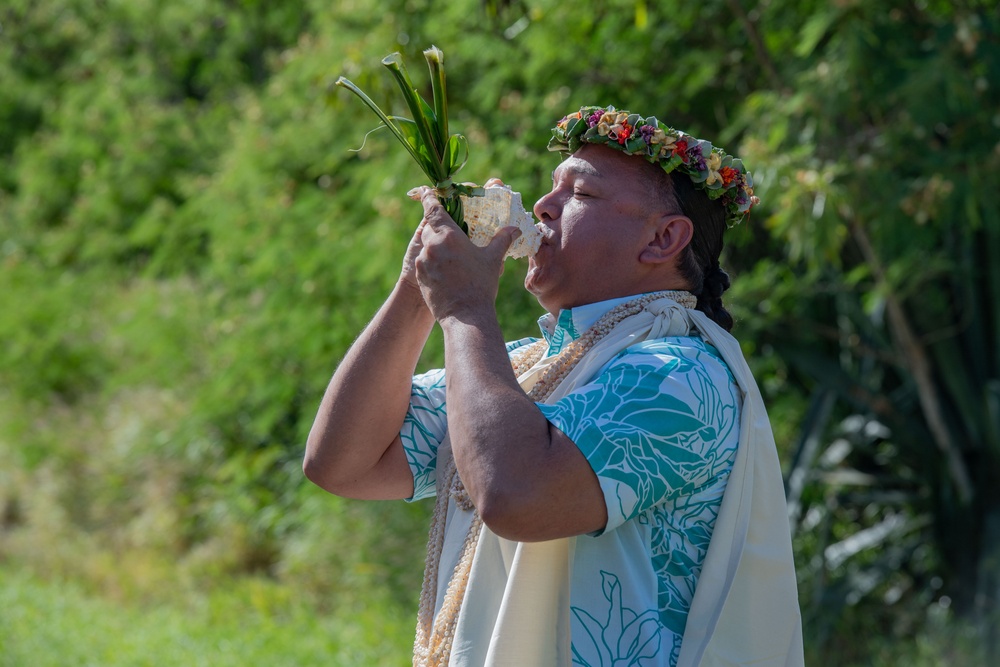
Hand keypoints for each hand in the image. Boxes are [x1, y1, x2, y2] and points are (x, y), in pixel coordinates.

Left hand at [412, 186, 520, 322]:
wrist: (466, 316)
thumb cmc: (481, 285)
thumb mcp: (493, 259)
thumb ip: (503, 239)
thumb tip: (515, 229)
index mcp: (448, 236)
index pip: (433, 209)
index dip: (429, 198)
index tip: (426, 192)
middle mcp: (431, 245)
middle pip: (430, 228)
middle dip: (439, 229)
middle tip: (452, 234)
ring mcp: (422, 262)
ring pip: (427, 247)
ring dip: (436, 247)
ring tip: (453, 258)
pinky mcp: (419, 277)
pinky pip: (424, 263)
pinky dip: (432, 263)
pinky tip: (447, 272)